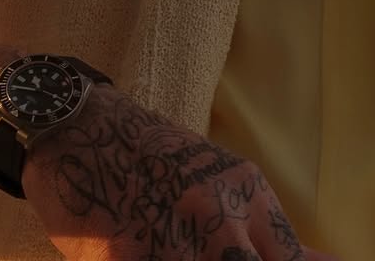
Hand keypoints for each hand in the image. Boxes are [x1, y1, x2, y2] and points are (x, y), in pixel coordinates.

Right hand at [21, 85, 339, 259]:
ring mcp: (172, 237)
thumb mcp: (222, 181)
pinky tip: (147, 254)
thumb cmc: (156, 161)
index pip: (289, 259)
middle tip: (213, 260)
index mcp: (247, 194)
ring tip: (176, 254)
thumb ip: (265, 232)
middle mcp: (216, 214)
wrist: (84, 127)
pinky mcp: (124, 257)